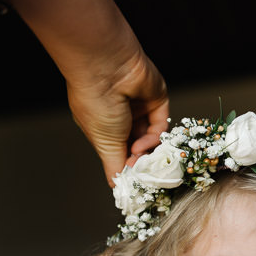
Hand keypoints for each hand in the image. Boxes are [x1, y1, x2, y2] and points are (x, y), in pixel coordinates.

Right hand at [67, 51, 168, 185]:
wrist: (107, 67)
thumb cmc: (96, 102)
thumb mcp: (104, 143)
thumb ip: (114, 167)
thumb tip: (117, 188)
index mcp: (104, 125)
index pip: (121, 151)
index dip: (128, 167)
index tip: (132, 183)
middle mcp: (123, 116)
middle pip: (140, 146)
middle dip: (141, 162)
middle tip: (140, 176)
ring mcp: (141, 107)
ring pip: (153, 137)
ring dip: (147, 152)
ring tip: (138, 161)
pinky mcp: (157, 100)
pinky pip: (160, 125)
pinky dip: (153, 137)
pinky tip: (141, 144)